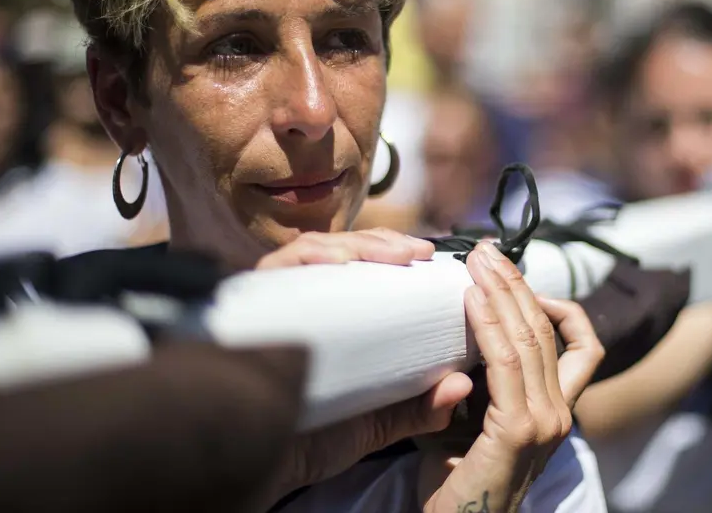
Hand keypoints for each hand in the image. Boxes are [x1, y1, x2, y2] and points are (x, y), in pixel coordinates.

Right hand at [253, 229, 476, 507]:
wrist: (261, 468)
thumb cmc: (311, 439)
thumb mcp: (375, 421)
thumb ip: (416, 406)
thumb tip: (461, 386)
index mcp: (331, 319)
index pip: (361, 267)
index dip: (394, 253)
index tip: (428, 255)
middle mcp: (301, 302)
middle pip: (341, 251)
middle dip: (382, 243)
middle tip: (417, 251)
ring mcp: (274, 298)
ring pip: (314, 249)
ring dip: (356, 245)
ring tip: (393, 254)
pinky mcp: (251, 302)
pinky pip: (277, 266)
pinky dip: (310, 256)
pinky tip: (339, 259)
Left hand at [422, 242, 603, 512]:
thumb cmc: (454, 481)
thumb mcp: (472, 422)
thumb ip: (475, 382)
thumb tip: (456, 337)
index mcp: (556, 410)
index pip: (582, 347)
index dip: (558, 306)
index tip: (518, 280)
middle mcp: (560, 413)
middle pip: (548, 329)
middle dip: (517, 283)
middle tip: (487, 250)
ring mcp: (545, 421)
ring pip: (530, 337)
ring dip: (502, 291)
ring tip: (477, 260)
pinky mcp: (519, 430)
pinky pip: (505, 362)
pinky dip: (489, 323)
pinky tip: (471, 299)